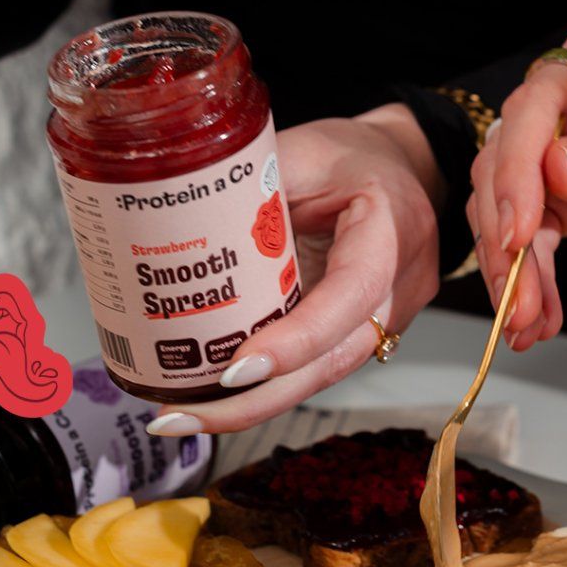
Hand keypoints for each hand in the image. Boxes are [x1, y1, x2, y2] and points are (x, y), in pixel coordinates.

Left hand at [149, 105, 441, 433]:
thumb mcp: (300, 150)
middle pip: (334, 362)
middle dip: (257, 401)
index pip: (351, 295)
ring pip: (322, 376)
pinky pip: (315, 366)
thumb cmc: (353, 155)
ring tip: (182, 416)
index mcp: (392, 230)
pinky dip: (267, 385)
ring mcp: (386, 318)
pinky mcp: (359, 333)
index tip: (235, 369)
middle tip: (181, 417)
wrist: (398, 168)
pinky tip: (215, 397)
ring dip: (253, 404)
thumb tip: (166, 220)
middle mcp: (399, 288)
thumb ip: (248, 187)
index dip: (296, 340)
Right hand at [470, 25, 566, 349]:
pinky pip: (527, 240)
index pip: (532, 113)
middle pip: (503, 169)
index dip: (516, 174)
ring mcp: (552, 155)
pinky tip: (536, 316)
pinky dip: (528, 280)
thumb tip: (555, 169)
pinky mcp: (558, 199)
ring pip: (503, 212)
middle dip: (505, 242)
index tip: (520, 234)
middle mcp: (562, 106)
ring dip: (510, 272)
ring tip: (524, 324)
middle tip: (517, 303)